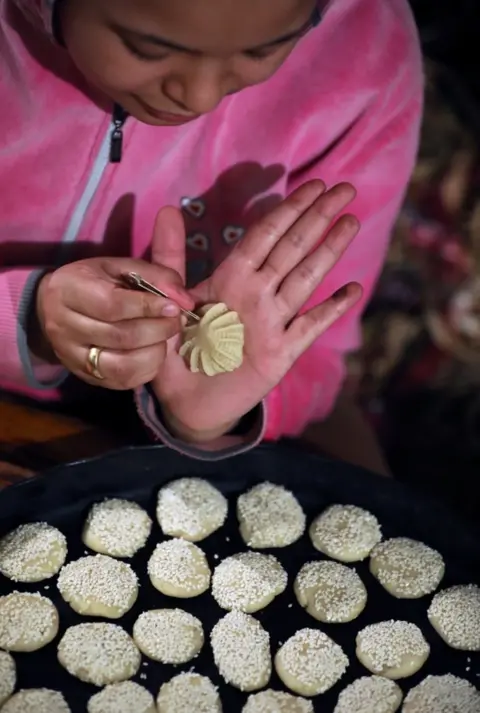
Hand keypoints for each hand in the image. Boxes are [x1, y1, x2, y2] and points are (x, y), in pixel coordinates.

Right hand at [34, 214, 193, 389]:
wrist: (53, 307)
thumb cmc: (94, 281)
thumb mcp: (120, 267)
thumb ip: (155, 276)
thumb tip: (184, 300)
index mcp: (69, 289)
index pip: (113, 305)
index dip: (148, 308)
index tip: (173, 307)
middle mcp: (64, 326)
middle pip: (120, 337)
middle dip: (157, 330)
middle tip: (176, 322)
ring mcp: (72, 356)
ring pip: (122, 365)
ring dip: (154, 352)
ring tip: (164, 338)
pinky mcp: (84, 376)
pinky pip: (122, 381)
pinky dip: (146, 369)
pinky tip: (153, 353)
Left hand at [151, 180, 361, 440]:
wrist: (185, 401)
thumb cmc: (178, 350)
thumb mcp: (168, 301)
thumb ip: (169, 258)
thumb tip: (168, 208)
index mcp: (231, 279)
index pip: (265, 236)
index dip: (288, 209)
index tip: (314, 184)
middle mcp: (257, 294)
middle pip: (292, 248)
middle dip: (317, 217)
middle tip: (346, 189)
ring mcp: (273, 322)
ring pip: (305, 279)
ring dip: (328, 250)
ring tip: (350, 222)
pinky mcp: (281, 353)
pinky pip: (310, 326)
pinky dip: (331, 309)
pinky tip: (352, 289)